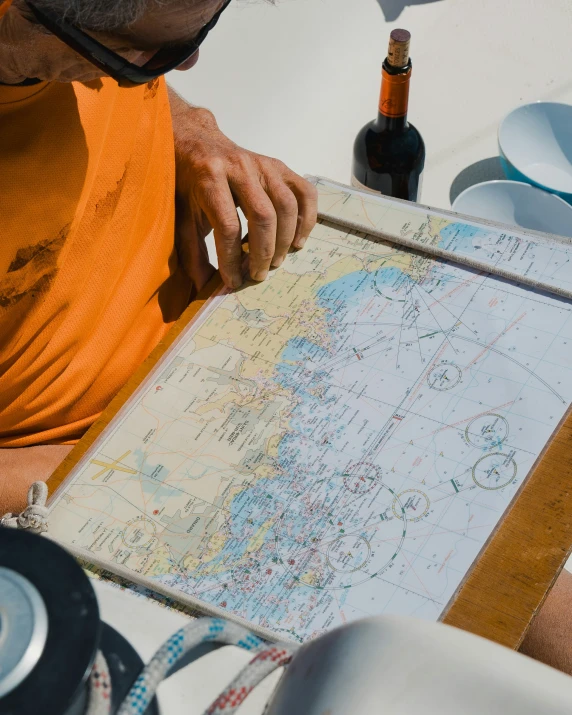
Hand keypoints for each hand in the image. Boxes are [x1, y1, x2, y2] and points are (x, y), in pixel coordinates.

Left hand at [170, 99, 317, 290]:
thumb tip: (204, 286)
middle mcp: (239, 167)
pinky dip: (307, 218)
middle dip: (263, 252)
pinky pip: (304, 192)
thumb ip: (192, 252)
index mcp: (210, 178)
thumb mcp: (182, 217)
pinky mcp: (278, 166)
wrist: (196, 143)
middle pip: (262, 216)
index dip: (232, 259)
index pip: (228, 226)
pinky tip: (298, 240)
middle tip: (258, 275)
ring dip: (284, 240)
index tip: (233, 280)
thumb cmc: (188, 184)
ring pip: (285, 205)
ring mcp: (262, 164)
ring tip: (276, 262)